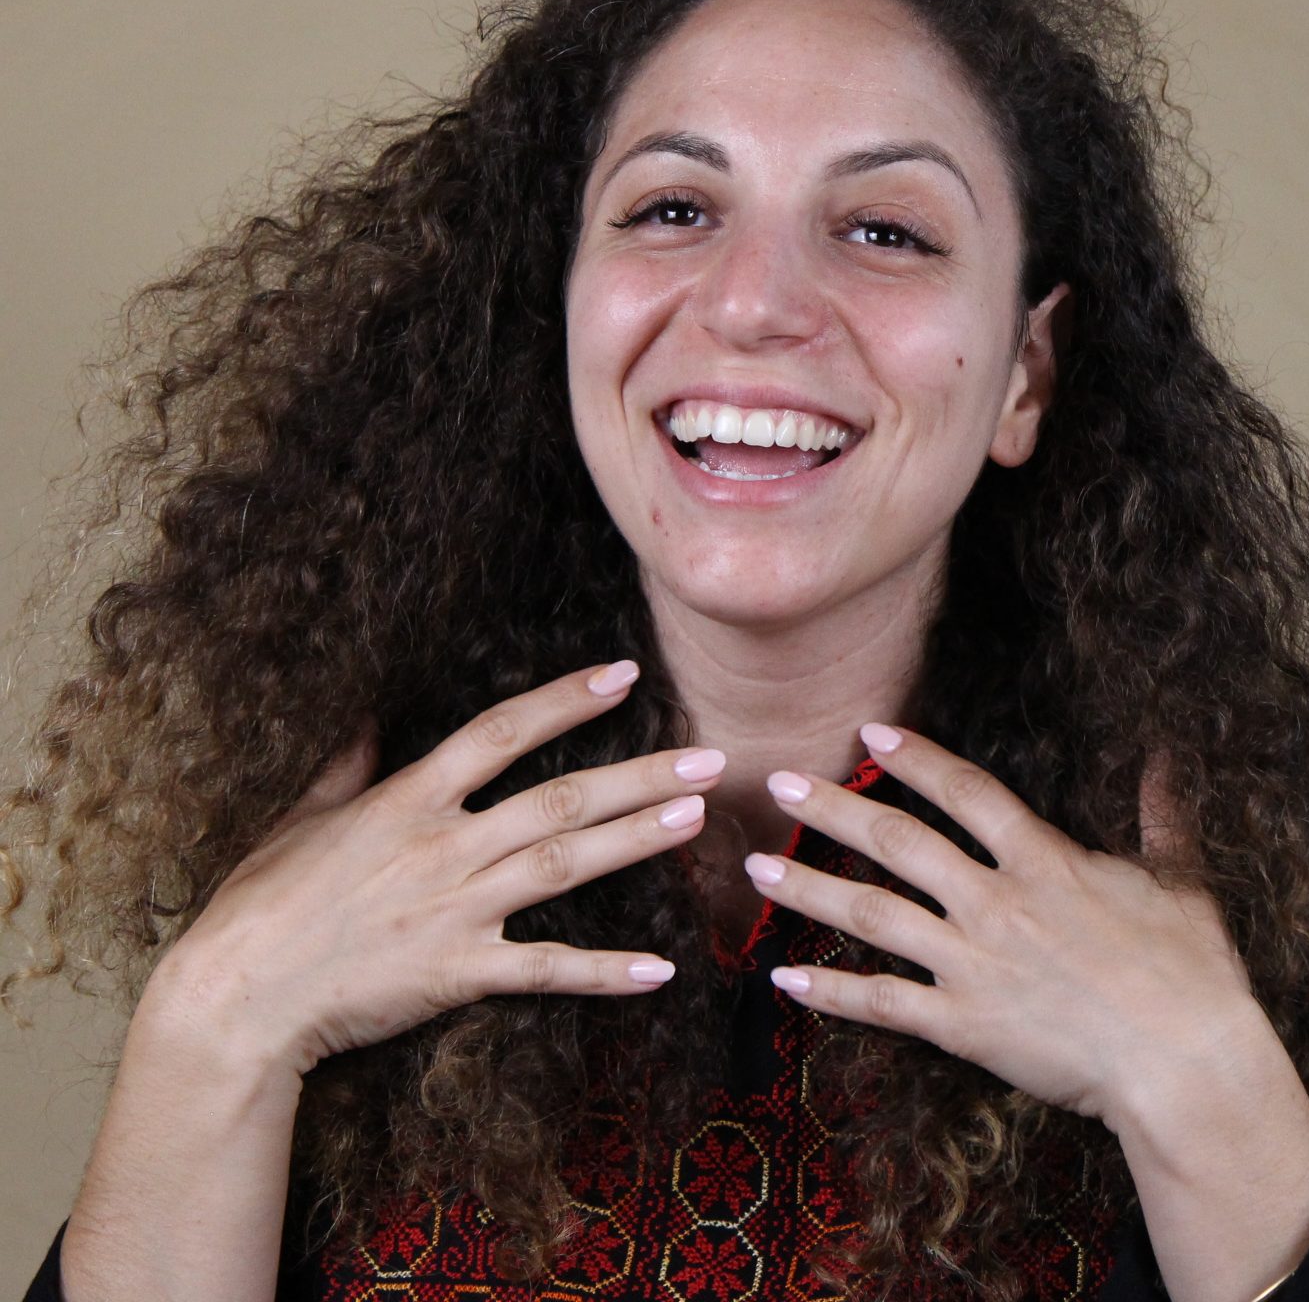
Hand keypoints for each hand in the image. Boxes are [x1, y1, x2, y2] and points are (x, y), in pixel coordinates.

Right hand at [151, 662, 722, 1075]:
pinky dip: (604, 972)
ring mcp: (456, 910)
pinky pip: (545, 969)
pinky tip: (660, 969)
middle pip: (559, 798)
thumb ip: (347, 764)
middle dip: (640, 775)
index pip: (502, 732)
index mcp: (408, 799)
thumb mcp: (303, 817)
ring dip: (637, 841)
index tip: (624, 675)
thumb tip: (366, 715)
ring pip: (565, 865)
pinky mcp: (458, 973)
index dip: (566, 700)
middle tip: (708, 759)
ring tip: (695, 819)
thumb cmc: (260, 904)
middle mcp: (444, 845)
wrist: (235, 999)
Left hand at [741, 727, 1259, 1128]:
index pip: (965, 793)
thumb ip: (1162, 812)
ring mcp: (973, 964)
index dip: (914, 759)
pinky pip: (884, 1003)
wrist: (1188, 1069)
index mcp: (1046, 861)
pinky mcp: (964, 1024)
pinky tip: (784, 978)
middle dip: (832, 810)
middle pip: (898, 843)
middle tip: (778, 785)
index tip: (868, 733)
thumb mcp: (1183, 882)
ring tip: (755, 870)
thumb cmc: (1194, 974)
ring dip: (808, 891)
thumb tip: (1167, 750)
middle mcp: (997, 903)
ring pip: (872, 916)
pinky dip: (831, 992)